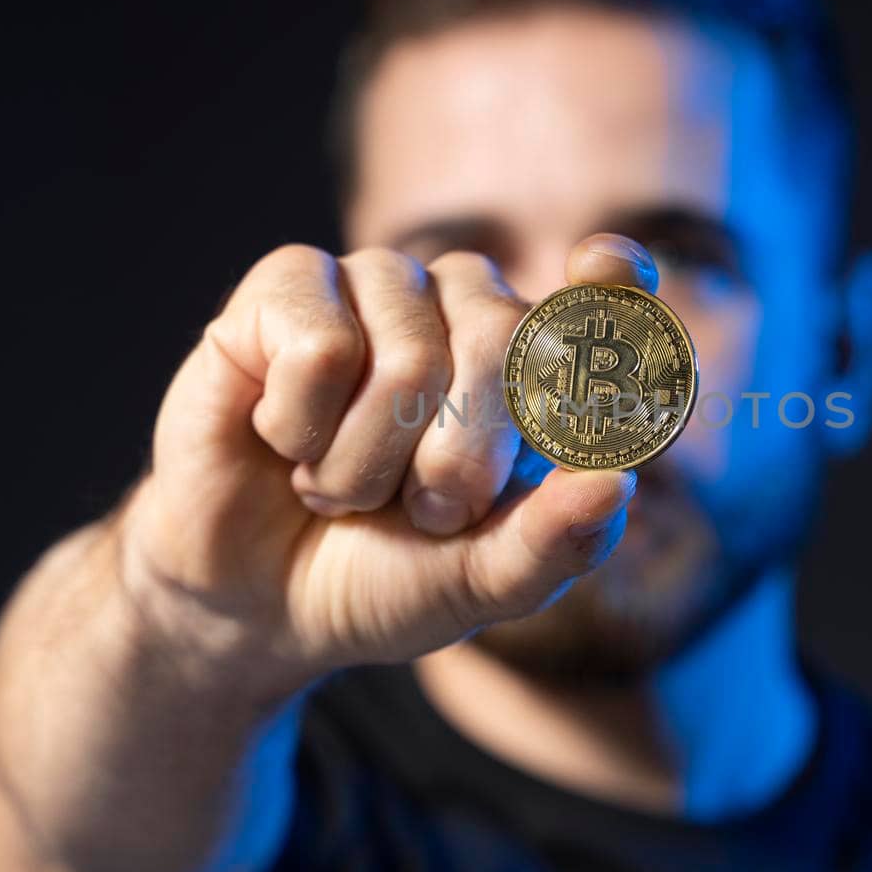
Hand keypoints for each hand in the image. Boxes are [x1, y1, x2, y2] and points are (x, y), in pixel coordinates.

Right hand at [114, 234, 654, 694]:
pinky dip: (300, 427)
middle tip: (420, 510)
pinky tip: (284, 438)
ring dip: (365, 465)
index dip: (614, 287)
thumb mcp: (479, 584)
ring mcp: (382, 285)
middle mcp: (468, 305)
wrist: (255, 596)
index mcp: (537, 365)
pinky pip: (321, 347)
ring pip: (409, 360)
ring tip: (342, 486)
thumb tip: (616, 483)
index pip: (601, 297)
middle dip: (458, 464)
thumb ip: (554, 543)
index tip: (613, 275)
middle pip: (503, 341)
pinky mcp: (290, 284)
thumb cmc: (386, 574)